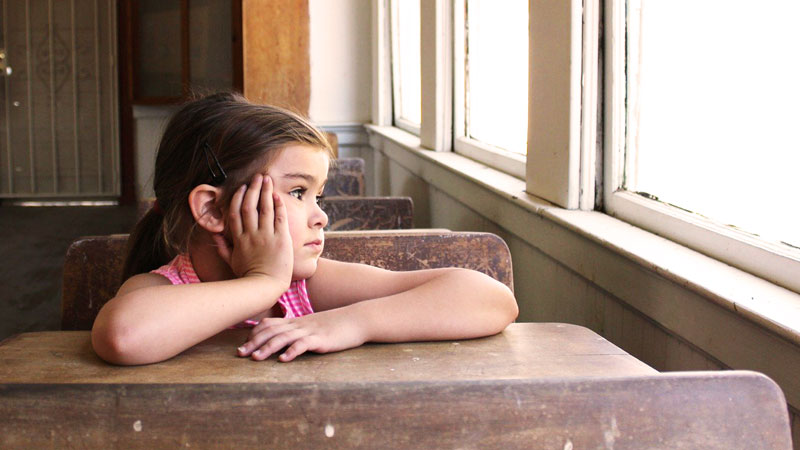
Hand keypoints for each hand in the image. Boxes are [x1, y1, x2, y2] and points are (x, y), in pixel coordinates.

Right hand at [213, 174, 292, 286]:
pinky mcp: (280, 239)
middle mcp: (251, 235)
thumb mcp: (231, 262)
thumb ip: (221, 247)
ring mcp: (266, 236)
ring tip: (268, 179)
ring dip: (266, 191)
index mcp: (238, 239)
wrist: (265, 286)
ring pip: (264, 208)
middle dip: (253, 189)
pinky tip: (278, 196)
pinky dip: (278, 205)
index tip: (242, 188)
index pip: (235, 213)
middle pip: (249, 206)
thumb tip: (214, 234)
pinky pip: (279, 218)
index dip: (238, 198)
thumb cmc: (248, 275)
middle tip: (257, 177)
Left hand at [236, 309, 366, 361]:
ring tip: (256, 359)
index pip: (269, 324)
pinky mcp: (321, 339)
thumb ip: (297, 331)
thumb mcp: (312, 326)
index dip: (254, 334)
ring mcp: (310, 331)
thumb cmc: (335, 325)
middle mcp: (299, 325)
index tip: (243, 345)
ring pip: (284, 338)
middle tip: (240, 354)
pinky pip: (303, 344)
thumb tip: (283, 341)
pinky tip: (284, 360)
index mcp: (296, 322)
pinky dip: (292, 351)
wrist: (356, 319)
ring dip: (267, 348)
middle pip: (272, 331)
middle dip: (254, 342)